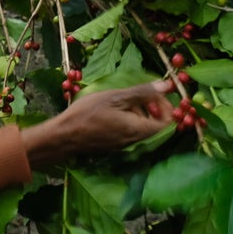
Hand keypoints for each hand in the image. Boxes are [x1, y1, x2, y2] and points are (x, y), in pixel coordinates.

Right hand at [21, 80, 173, 169]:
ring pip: (143, 129)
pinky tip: (114, 111)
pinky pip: (131, 133)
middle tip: (141, 95)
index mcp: (140, 130)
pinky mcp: (115, 147)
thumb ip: (143, 93)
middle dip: (153, 109)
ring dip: (140, 114)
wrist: (64, 136)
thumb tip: (167, 86)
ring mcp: (125, 146)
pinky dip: (129, 121)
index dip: (167, 108)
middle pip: (157, 127)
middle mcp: (136, 142)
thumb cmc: (88, 114)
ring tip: (125, 100)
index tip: (157, 95)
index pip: (168, 123)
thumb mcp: (115, 97)